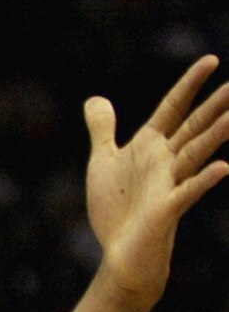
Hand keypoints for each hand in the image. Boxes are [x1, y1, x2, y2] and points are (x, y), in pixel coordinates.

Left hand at [84, 56, 228, 304]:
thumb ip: (103, 129)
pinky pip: (187, 192)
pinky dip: (204, 180)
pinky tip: (222, 168)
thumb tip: (96, 98)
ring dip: (216, 135)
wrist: (121, 252)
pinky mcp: (166, 209)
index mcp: (150, 146)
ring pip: (196, 153)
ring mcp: (169, 184)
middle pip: (194, 126)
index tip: (212, 59)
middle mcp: (165, 161)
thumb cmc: (115, 207)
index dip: (190, 84)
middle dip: (216, 105)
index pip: (174, 107)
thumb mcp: (103, 161)